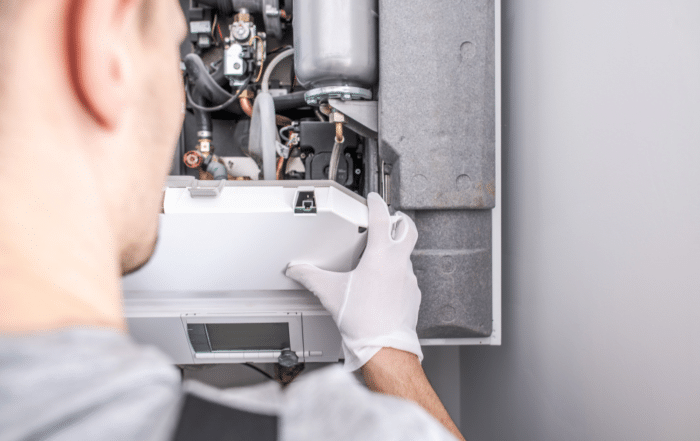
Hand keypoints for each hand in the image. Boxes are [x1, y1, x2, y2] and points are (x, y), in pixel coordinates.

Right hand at [286, 192, 422, 370]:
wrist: (385, 347)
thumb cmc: (363, 321)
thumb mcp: (331, 293)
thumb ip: (310, 277)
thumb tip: (297, 270)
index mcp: (381, 256)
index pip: (383, 218)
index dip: (377, 203)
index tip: (374, 199)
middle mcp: (399, 264)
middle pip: (408, 230)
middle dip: (401, 220)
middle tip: (392, 218)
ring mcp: (409, 279)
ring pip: (407, 255)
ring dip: (396, 250)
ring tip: (380, 256)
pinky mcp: (413, 294)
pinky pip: (407, 276)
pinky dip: (397, 273)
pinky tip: (384, 284)